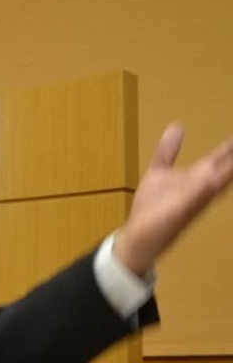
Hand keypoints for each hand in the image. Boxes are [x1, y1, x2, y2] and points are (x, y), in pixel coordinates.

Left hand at [114, 123, 232, 275]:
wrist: (138, 237)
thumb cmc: (152, 207)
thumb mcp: (159, 171)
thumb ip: (168, 150)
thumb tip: (178, 125)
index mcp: (198, 176)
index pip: (224, 156)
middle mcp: (202, 187)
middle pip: (228, 167)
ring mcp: (194, 199)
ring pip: (220, 181)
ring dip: (230, 169)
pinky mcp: (181, 210)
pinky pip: (197, 197)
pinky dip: (206, 187)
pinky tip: (213, 178)